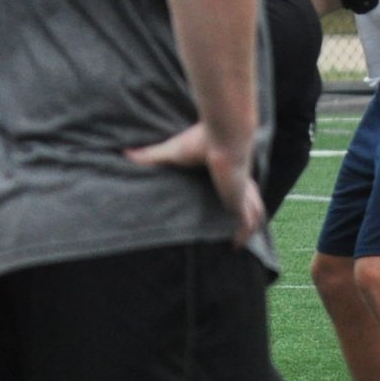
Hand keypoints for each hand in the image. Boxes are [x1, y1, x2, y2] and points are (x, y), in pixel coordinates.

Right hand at [127, 122, 266, 246]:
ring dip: (249, 229)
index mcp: (229, 174)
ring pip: (254, 215)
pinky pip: (245, 223)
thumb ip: (151, 156)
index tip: (224, 211)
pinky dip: (242, 234)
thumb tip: (125, 154)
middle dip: (246, 219)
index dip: (234, 201)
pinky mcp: (240, 200)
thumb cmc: (201, 140)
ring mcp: (243, 193)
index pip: (237, 190)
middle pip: (251, 205)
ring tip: (237, 244)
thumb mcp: (172, 152)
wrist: (224, 134)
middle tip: (234, 234)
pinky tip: (235, 246)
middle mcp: (240, 184)